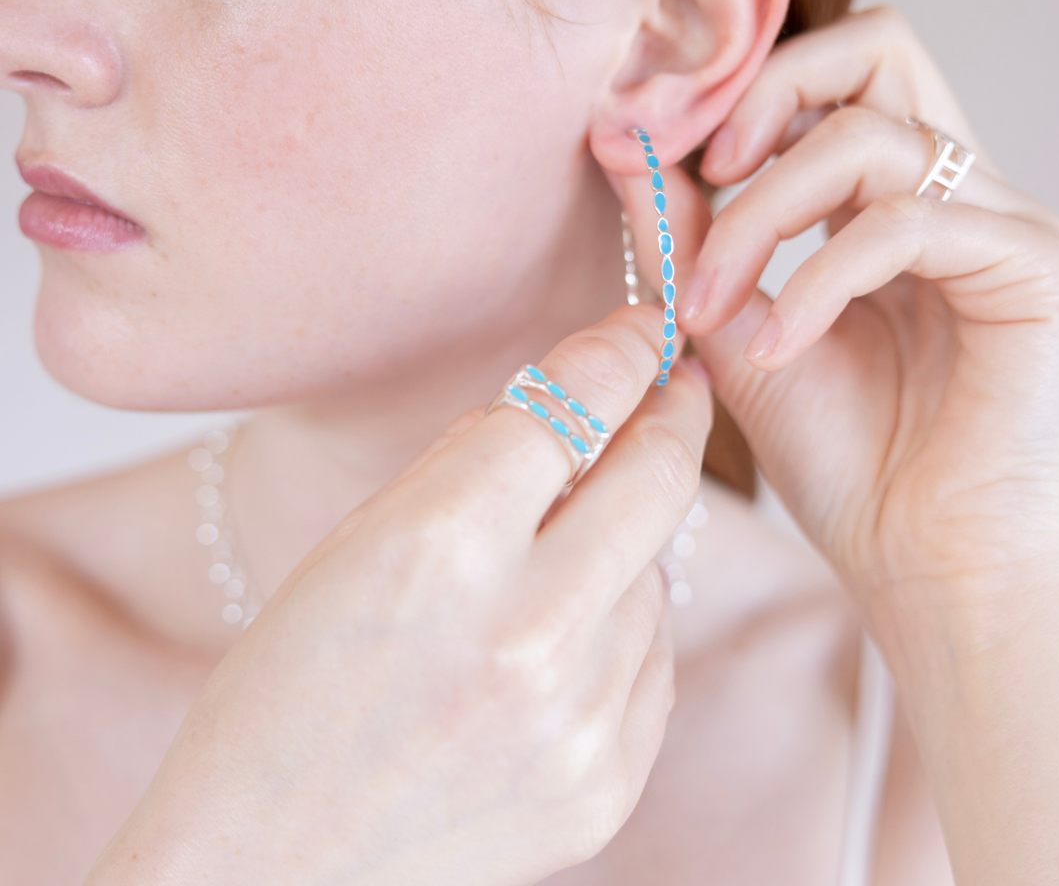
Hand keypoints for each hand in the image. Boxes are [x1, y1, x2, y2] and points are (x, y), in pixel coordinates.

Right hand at [85, 307, 711, 885]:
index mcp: (438, 547)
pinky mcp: (607, 781)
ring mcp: (579, 717)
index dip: (622, 350)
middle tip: (680, 383)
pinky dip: (620, 622)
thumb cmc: (288, 690)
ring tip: (556, 558)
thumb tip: (572, 404)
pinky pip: (652, 655)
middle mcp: (525, 631)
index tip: (647, 330)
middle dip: (675, 411)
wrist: (274, 862)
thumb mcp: (358, 544)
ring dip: (624, 538)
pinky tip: (560, 637)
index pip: (572, 405)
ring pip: (655, 570)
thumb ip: (473, 467)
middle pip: (655, 475)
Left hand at [620, 7, 1058, 883]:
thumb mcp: (735, 332)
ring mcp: (993, 222)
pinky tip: (778, 346)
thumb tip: (624, 149)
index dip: (734, 90)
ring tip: (713, 308)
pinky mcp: (1030, 267)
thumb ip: (686, 242)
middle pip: (877, 44)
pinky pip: (907, 222)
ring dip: (763, 218)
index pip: (825, 76)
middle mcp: (945, 190)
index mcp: (879, 198)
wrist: (923, 559)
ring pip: (870, 137)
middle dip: (766, 94)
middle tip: (704, 173)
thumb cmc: (843, 455)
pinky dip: (819, 277)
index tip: (648, 144)